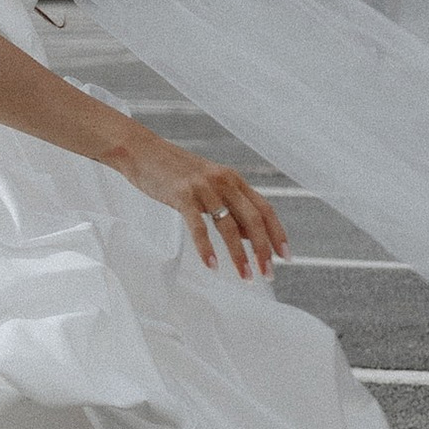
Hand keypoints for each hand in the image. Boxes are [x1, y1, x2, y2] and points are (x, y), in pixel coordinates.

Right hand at [110, 122, 288, 278]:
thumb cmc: (175, 173)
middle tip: (268, 275)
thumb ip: (230, 206)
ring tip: (246, 277)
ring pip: (229, 225)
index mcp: (233, 179)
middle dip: (263, 249)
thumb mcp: (209, 185)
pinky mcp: (181, 195)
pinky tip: (211, 266)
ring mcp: (203, 187)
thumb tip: (252, 236)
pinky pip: (198, 225)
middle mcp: (223, 181)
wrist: (142, 151)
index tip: (285, 257)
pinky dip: (206, 248)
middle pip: (253, 219)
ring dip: (239, 255)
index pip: (265, 208)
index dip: (277, 233)